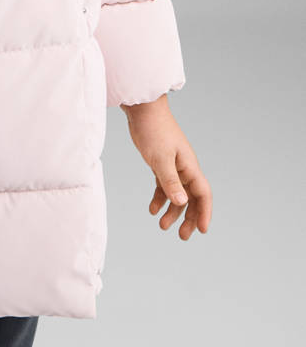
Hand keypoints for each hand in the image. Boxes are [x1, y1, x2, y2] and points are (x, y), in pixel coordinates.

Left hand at [120, 94, 211, 239]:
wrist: (142, 110)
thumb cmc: (153, 130)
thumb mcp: (160, 159)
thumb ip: (170, 181)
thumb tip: (182, 203)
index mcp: (189, 166)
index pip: (203, 194)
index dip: (204, 213)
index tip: (203, 231)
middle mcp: (184, 168)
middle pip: (192, 198)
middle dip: (189, 218)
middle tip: (182, 236)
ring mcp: (173, 165)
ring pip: (177, 194)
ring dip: (172, 211)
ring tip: (162, 227)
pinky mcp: (160, 163)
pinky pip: (164, 185)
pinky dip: (160, 198)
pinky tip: (152, 210)